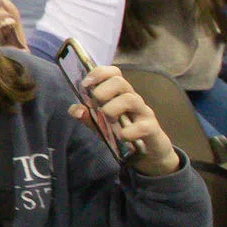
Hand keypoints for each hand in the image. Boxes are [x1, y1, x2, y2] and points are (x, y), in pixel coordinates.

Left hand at [72, 60, 180, 174]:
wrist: (147, 153)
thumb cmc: (122, 132)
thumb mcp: (101, 125)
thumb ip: (88, 117)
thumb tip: (75, 109)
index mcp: (119, 94)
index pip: (114, 72)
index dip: (99, 73)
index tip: (86, 85)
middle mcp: (132, 99)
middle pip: (120, 81)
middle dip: (103, 91)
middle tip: (97, 106)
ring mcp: (143, 112)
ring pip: (130, 99)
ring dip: (112, 109)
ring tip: (108, 121)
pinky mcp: (151, 129)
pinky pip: (142, 126)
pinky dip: (128, 132)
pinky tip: (121, 137)